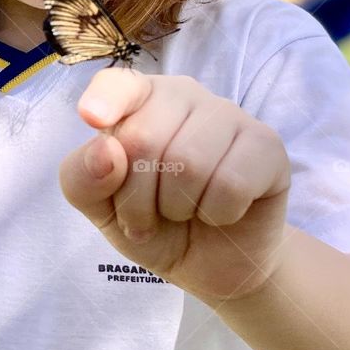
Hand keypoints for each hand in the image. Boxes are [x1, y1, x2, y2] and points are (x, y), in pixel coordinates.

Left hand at [58, 68, 290, 303]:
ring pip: (190, 162)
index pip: (118, 85)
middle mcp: (185, 95)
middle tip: (147, 216)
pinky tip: (221, 212)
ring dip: (177, 208)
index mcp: (140, 100)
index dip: (105, 100)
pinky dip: (218, 213)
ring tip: (183, 213)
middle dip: (137, 198)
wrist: (212, 265)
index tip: (93, 119)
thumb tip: (105, 151)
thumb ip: (83, 179)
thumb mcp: (102, 210)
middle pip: (145, 139)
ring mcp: (230, 114)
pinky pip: (231, 183)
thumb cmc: (154, 223)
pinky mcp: (267, 144)